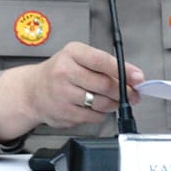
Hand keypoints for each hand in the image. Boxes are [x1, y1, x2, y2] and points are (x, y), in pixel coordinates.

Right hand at [0, 42, 144, 142]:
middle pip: (105, 84)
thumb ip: (105, 64)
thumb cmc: (58, 72)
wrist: (31, 91)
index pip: (103, 61)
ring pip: (102, 103)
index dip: (125, 71)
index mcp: (71, 53)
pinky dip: (100, 113)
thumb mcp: (78, 58)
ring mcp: (63, 93)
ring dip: (113, 103)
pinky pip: (94, 116)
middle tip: (133, 94)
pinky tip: (92, 106)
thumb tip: (134, 77)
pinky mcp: (65, 113)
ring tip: (111, 99)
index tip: (139, 78)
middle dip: (124, 91)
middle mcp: (64, 72)